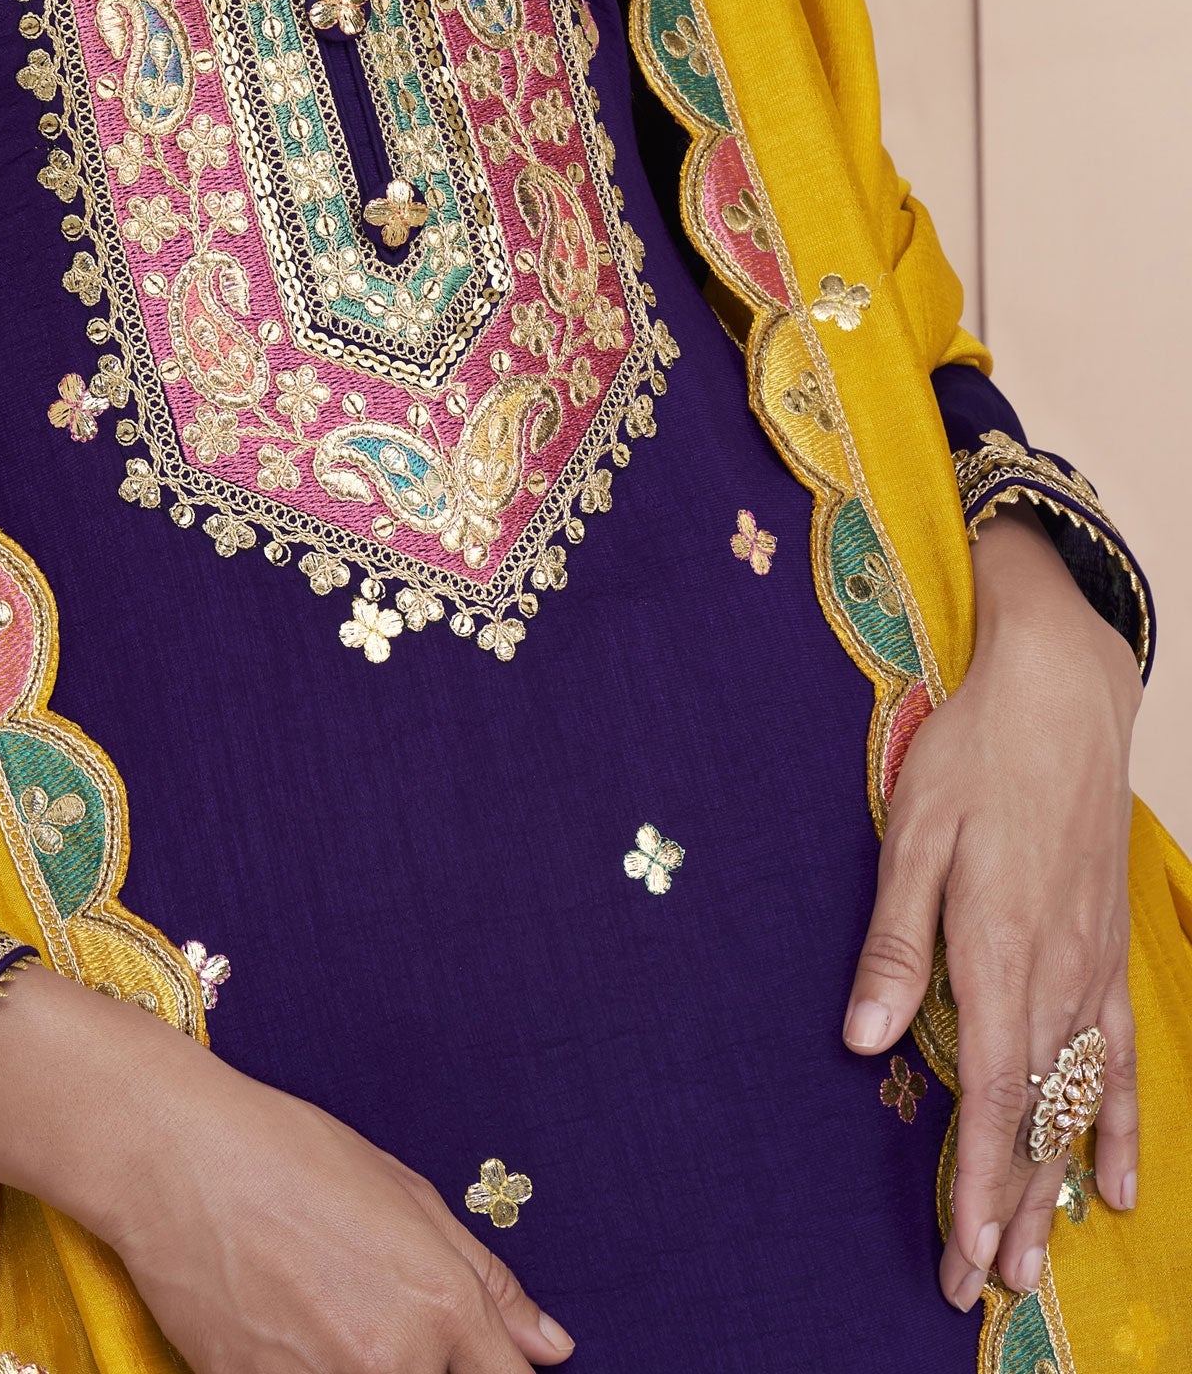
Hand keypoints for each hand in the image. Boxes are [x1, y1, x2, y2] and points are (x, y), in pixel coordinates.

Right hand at [0, 959, 575, 1368]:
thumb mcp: (405, 1196)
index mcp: (440, 1307)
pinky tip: (294, 1332)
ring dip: (373, 1369)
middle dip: (433, 1368)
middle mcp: (390, 1364)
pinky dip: (312, 1371)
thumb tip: (552, 1348)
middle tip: (378, 1316)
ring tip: (333, 1316)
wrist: (172, 1159)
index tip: (478, 1364)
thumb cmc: (289, 1156)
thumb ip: (487, 1284)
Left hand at [841, 508, 1140, 1313]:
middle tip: (981, 1289)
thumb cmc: (975, 753)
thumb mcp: (914, 833)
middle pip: (1033, 1117)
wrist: (1063, 693)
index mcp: (998, 950)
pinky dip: (1118, 1122)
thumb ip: (893, 941)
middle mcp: (1056, 975)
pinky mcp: (1108, 950)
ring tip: (1035, 1261)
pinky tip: (1121, 1182)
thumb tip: (861, 1037)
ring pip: (1073, 1100)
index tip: (958, 1258)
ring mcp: (1091, 967)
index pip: (988, 1097)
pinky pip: (1119, 1057)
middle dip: (1007, 1209)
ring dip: (1052, 1182)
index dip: (974, 1184)